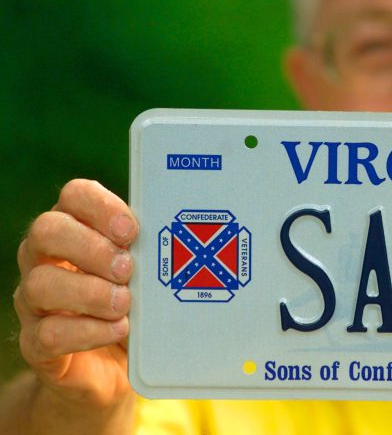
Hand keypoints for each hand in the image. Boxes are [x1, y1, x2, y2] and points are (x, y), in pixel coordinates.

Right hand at [14, 179, 137, 406]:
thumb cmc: (137, 306)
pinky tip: (118, 330)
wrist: (117, 367)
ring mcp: (35, 302)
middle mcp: (45, 259)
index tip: (131, 231)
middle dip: (91, 247)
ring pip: (40, 284)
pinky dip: (89, 331)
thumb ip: (152, 252)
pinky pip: (49, 333)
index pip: (74, 196)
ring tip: (125, 304)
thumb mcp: (148, 273)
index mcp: (76, 229)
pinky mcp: (37, 344)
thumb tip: (183, 238)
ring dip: (90, 292)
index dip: (101, 207)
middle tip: (127, 268)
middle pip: (47, 230)